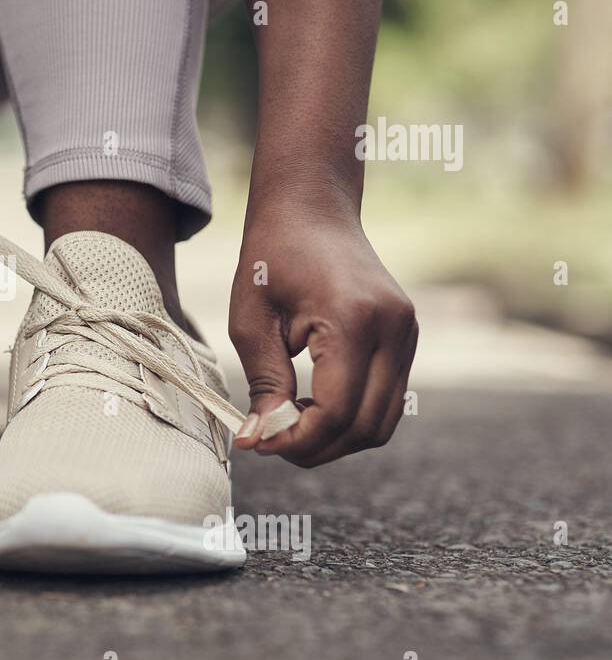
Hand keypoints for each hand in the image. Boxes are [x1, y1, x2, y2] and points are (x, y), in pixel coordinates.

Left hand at [228, 206, 417, 466]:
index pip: (337, 410)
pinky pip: (387, 400)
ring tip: (288, 426)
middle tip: (270, 442)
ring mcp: (408, 334)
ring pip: (383, 422)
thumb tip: (261, 440)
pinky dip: (351, 418)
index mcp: (354, 318)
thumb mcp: (251, 321)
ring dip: (336, 439)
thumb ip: (263, 383)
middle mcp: (394, 328)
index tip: (258, 443)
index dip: (297, 439)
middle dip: (316, 447)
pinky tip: (311, 406)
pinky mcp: (407, 339)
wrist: (311, 211)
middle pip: (366, 426)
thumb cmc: (272, 260)